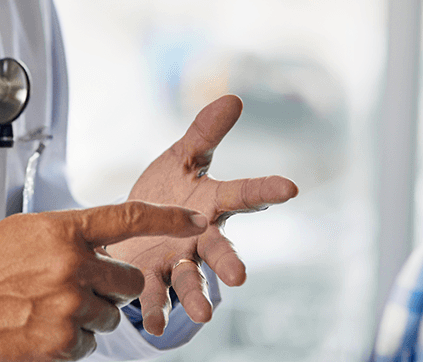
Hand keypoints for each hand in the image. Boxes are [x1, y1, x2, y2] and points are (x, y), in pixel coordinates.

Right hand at [0, 201, 207, 361]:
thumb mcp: (32, 230)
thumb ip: (74, 236)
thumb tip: (107, 249)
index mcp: (66, 231)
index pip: (129, 217)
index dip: (169, 218)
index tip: (197, 221)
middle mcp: (73, 267)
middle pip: (130, 280)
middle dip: (114, 284)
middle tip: (81, 284)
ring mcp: (68, 308)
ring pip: (110, 316)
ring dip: (90, 314)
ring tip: (50, 306)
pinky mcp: (61, 345)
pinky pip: (89, 345)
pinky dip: (72, 340)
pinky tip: (42, 326)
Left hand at [105, 94, 298, 335]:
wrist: (131, 225)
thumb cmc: (166, 190)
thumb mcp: (183, 158)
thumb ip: (205, 133)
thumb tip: (234, 97)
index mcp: (211, 204)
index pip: (243, 194)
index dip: (266, 190)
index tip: (290, 187)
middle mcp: (200, 237)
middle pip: (219, 249)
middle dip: (229, 262)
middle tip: (239, 277)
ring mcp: (178, 260)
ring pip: (191, 280)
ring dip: (197, 296)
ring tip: (203, 313)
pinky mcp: (152, 278)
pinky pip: (156, 297)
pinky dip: (154, 311)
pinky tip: (151, 324)